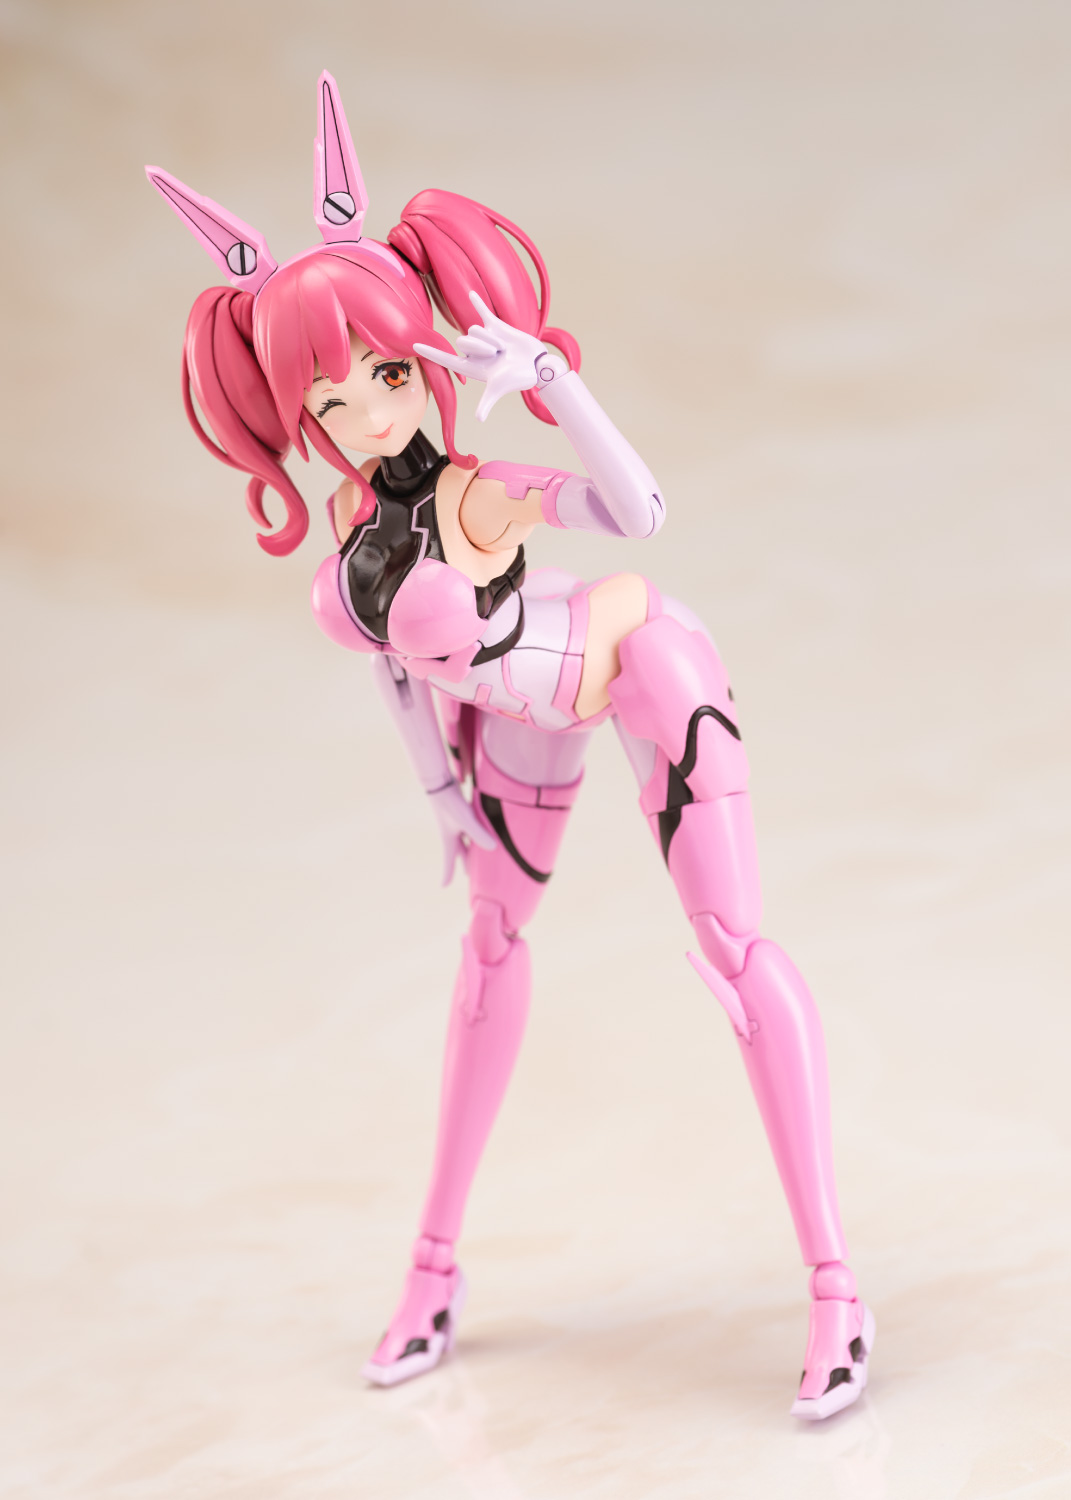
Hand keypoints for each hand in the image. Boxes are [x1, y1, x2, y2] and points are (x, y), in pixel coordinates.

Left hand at [414, 292, 546, 421]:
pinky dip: (478, 304)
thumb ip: (487, 402)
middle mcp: (475, 353)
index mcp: (471, 367)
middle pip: (462, 340)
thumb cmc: (518, 378)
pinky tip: (471, 294)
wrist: (537, 365)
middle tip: (497, 354)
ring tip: (503, 348)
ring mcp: (485, 339)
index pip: (445, 358)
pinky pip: (483, 313)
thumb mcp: (499, 388)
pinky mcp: (496, 327)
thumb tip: (479, 419)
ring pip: (474, 329)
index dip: (430, 352)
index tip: (414, 346)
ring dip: (489, 337)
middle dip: (479, 345)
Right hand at [428, 779, 496, 885]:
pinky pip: (472, 827)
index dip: (446, 874)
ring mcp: (456, 823)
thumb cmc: (450, 803)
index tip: (443, 886)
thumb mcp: (465, 820)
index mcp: (449, 839)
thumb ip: (478, 834)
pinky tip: (486, 829)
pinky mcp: (462, 812)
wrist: (439, 781)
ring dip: (474, 848)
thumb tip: (493, 848)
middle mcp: (452, 833)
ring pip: (467, 840)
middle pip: (461, 853)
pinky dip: (478, 832)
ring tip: (483, 854)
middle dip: (466, 864)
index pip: (449, 861)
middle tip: (471, 875)